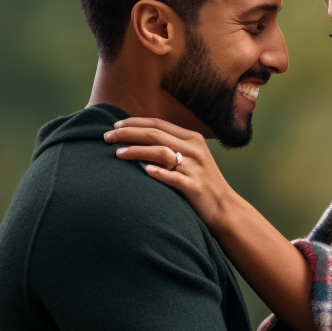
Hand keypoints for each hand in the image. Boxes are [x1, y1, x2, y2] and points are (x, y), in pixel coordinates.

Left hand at [103, 116, 233, 228]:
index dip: (134, 123)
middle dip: (128, 134)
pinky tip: (144, 171)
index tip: (114, 126)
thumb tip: (139, 140)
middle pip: (155, 135)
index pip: (158, 124)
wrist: (224, 208)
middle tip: (107, 137)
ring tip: (118, 154)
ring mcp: (195, 167)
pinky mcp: (195, 186)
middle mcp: (194, 149)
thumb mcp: (190, 159)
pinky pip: (174, 178)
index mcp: (191, 138)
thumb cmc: (200, 183)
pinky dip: (159, 173)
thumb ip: (170, 147)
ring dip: (137, 151)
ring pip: (162, 153)